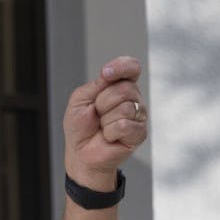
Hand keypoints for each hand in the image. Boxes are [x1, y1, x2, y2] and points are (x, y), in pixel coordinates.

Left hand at [63, 56, 147, 188]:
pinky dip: (110, 132)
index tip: (106, 73)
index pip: (132, 67)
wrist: (80, 153)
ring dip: (105, 119)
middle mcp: (132, 98)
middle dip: (102, 103)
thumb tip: (110, 75)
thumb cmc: (80, 127)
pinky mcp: (139, 133)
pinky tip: (109, 137)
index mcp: (119, 86)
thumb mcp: (79, 99)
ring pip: (124, 108)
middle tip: (97, 114)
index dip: (122, 66)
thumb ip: (96, 84)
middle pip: (125, 89)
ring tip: (102, 127)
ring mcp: (138, 116)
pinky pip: (125, 126)